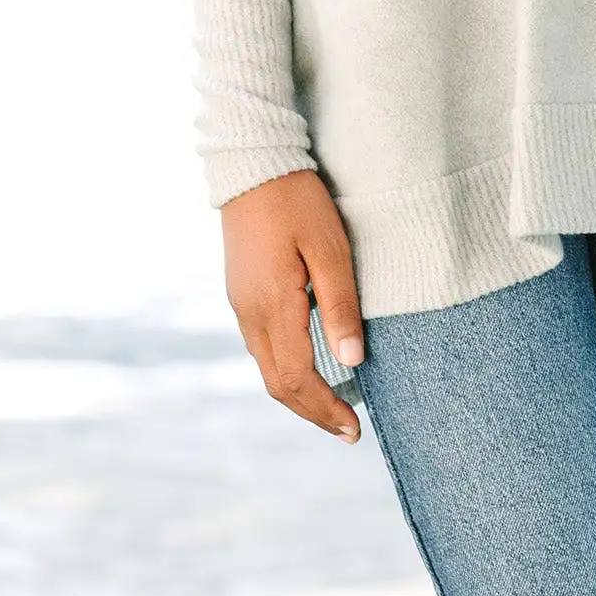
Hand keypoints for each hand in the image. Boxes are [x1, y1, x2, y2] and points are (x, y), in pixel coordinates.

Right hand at [220, 170, 364, 442]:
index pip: (298, 378)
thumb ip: (340, 306)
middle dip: (313, 412)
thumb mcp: (330, 249)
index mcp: (272, 306)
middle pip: (277, 384)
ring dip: (299, 394)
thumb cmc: (298, 201)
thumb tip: (353, 360)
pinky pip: (262, 347)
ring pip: (267, 368)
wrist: (253, 164)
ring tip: (334, 407)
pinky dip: (287, 370)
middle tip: (348, 431)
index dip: (325, 410)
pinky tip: (311, 368)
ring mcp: (241, 304)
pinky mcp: (242, 294)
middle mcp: (249, 313)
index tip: (353, 431)